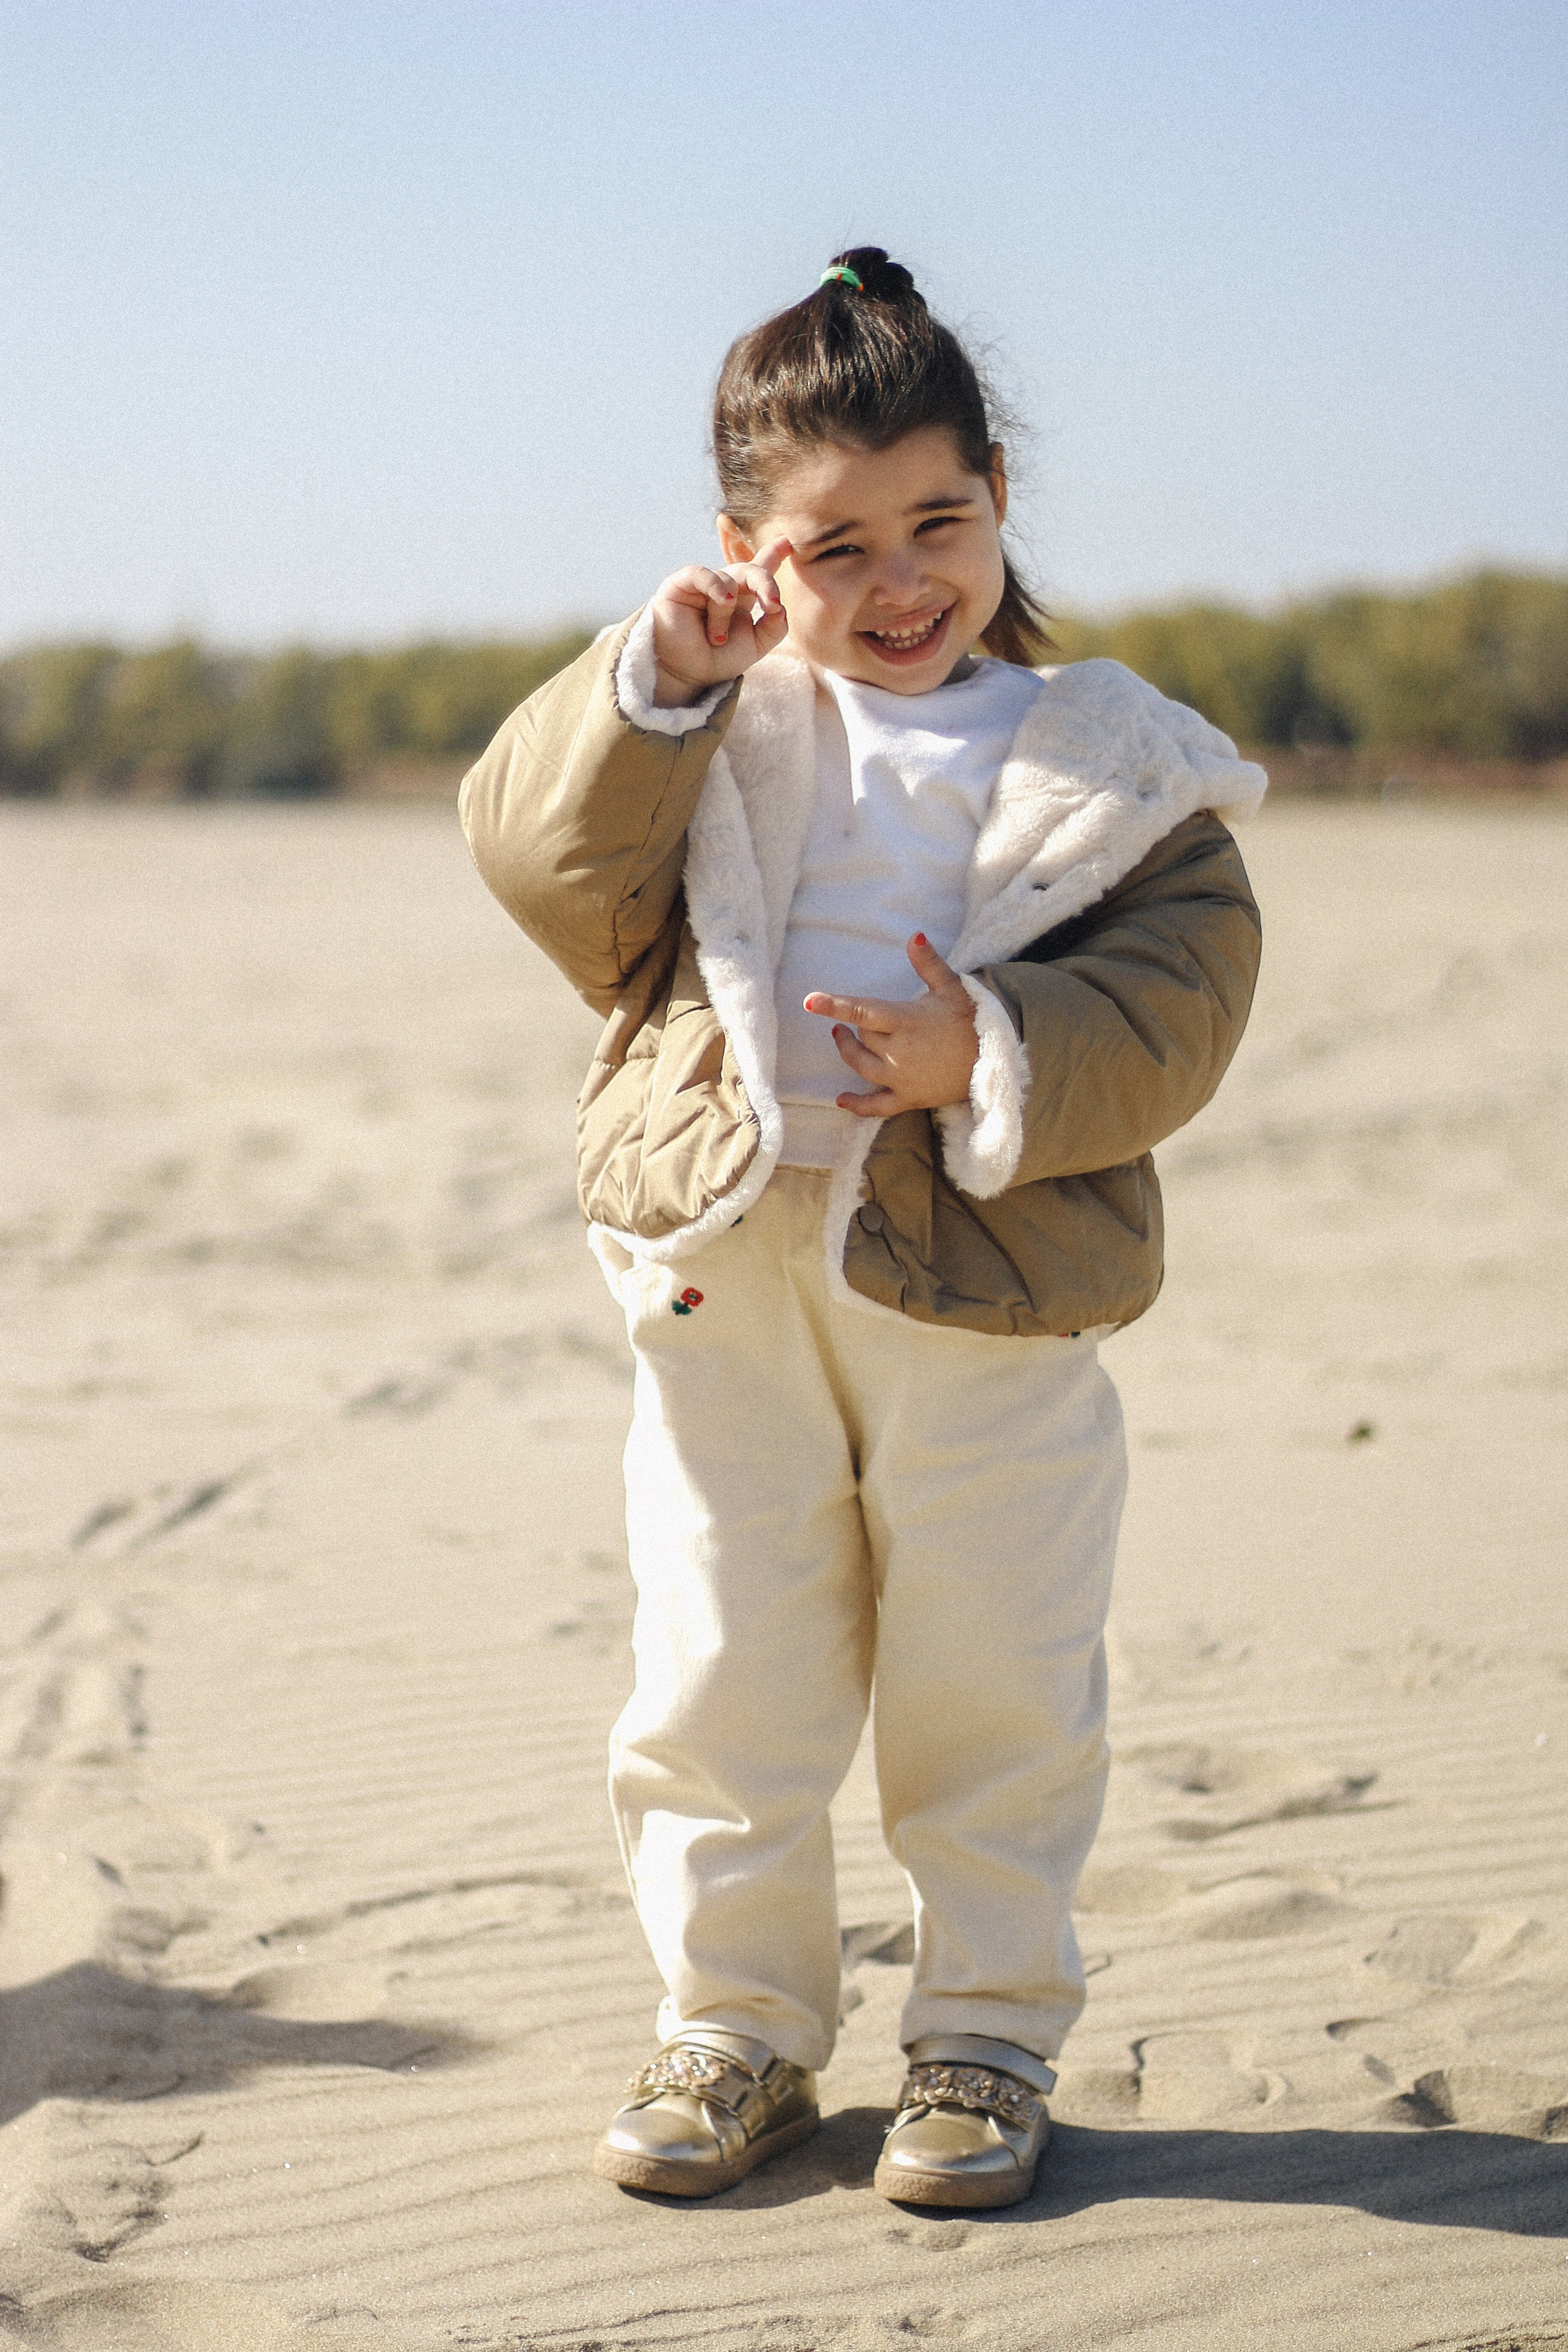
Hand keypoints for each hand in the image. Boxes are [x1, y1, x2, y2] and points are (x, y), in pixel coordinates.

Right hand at [649, 536, 791, 706]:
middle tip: (773, 605)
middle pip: (751, 569)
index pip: (759, 572)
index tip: (787, 543)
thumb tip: (780, 606)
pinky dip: (716, 586)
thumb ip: (774, 627)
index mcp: (742, 599)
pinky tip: (724, 601)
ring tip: (716, 639)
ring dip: (725, 614)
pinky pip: (703, 573)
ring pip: (728, 581)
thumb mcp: (755, 646)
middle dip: (765, 583)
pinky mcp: (680, 584)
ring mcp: (703, 585)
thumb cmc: (717, 660)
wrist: (686, 675)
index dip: (772, 555)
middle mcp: (724, 587)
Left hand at [805, 933, 978, 1118]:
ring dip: (848, 1052)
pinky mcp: (910, 1098)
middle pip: (863, 1037)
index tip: (809, 1001)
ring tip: (842, 1038)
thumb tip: (914, 935)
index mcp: (907, 1022)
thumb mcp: (952, 988)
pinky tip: (840, 1099)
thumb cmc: (971, 1021)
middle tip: (862, 1017)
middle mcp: (900, 1053)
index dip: (835, 1005)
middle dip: (858, 1026)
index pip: (863, 1012)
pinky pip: (878, 1106)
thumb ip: (929, 964)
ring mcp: (903, 1078)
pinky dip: (858, 1105)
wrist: (995, 1061)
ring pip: (862, 1066)